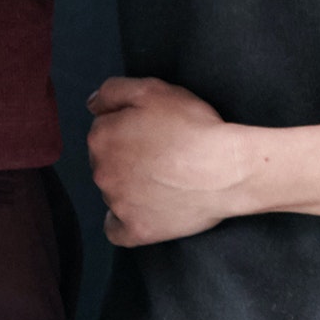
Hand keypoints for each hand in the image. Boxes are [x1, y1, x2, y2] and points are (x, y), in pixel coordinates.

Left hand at [83, 75, 260, 245]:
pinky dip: (125, 221)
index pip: (104, 130)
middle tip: (160, 154)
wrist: (226, 170)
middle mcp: (101, 172)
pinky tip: (143, 210)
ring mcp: (118, 204)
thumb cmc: (194, 128)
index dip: (129, 127)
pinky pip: (117, 229)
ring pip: (112, 192)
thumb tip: (92, 104)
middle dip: (125, 157)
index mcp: (102, 137)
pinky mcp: (136, 229)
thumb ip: (113, 91)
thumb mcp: (153, 90)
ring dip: (129, 186)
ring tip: (164, 180)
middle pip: (106, 162)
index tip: (152, 130)